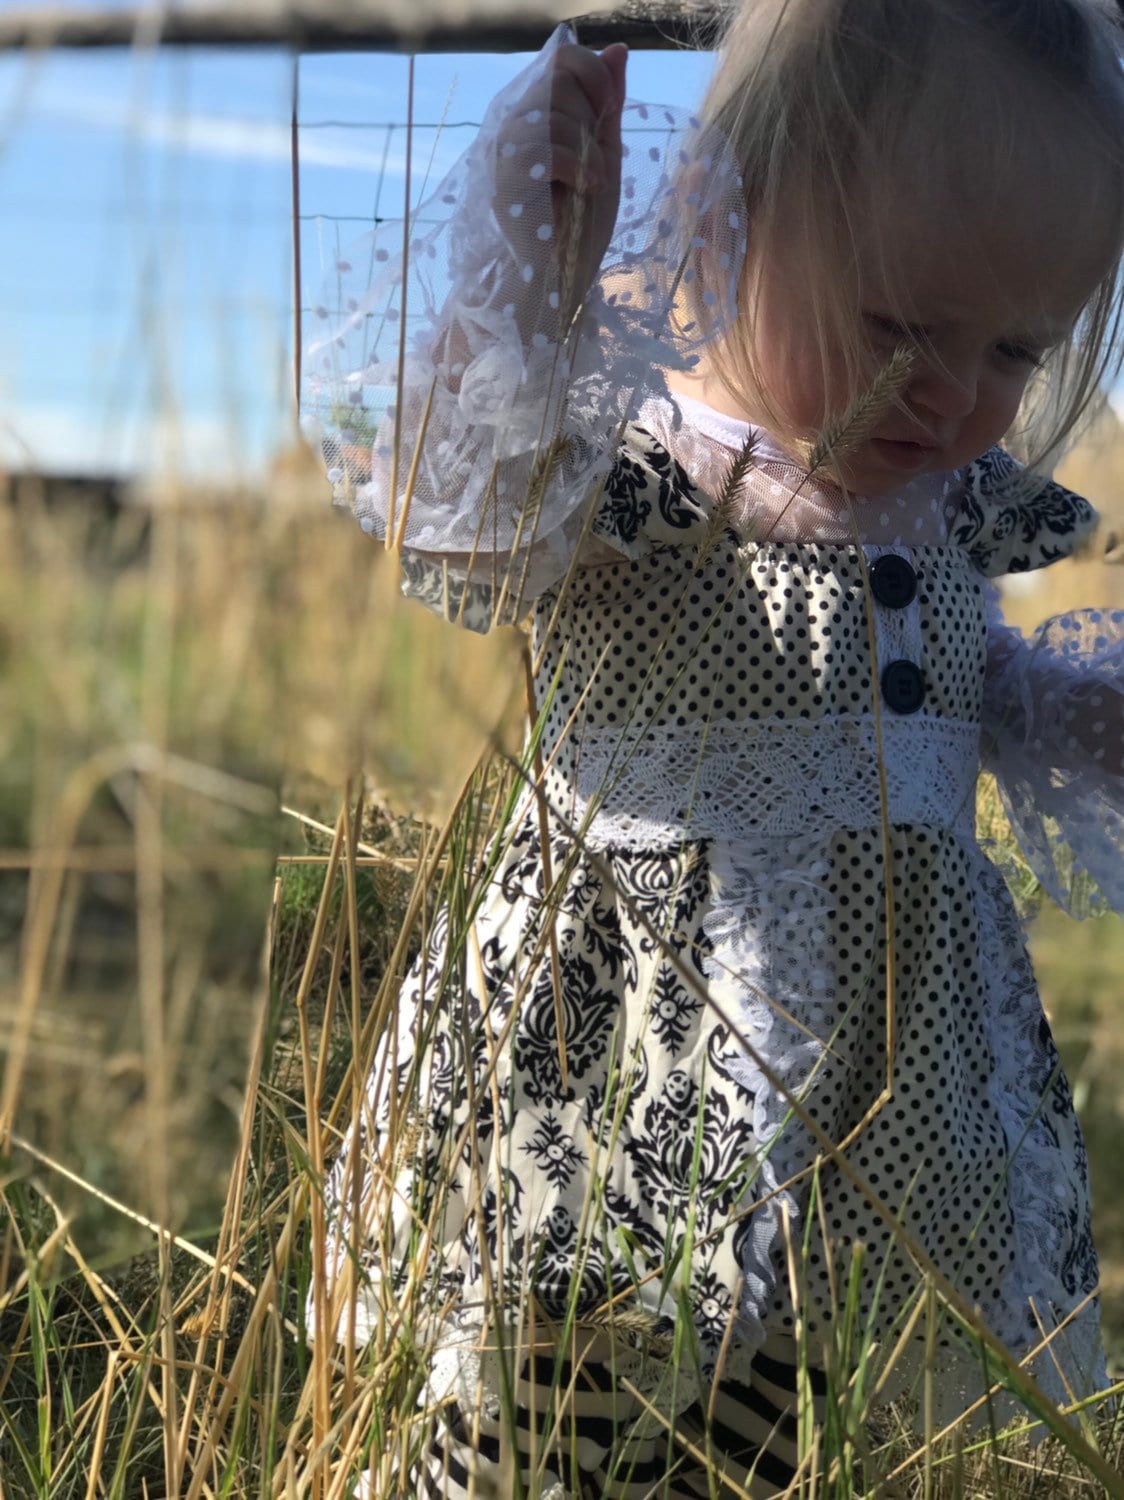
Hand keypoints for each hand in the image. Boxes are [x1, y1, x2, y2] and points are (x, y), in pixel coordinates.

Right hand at [494, 42, 626, 320]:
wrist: (551, 285)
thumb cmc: (575, 228)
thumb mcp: (603, 157)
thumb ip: (607, 108)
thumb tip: (617, 49)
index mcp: (536, 115)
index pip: (562, 59)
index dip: (594, 75)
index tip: (610, 113)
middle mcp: (514, 123)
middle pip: (559, 81)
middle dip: (591, 122)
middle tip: (595, 165)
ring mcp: (505, 150)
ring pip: (554, 114)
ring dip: (587, 150)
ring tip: (593, 185)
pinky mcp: (505, 179)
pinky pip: (548, 148)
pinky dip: (578, 167)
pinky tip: (587, 190)